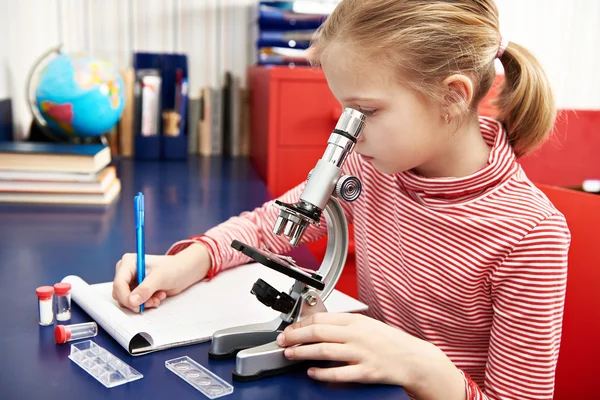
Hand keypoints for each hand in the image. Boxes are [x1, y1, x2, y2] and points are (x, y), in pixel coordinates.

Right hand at [112, 243, 210, 311]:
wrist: (184, 272)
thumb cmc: (174, 269)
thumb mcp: (160, 277)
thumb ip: (145, 289)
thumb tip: (132, 301)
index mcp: (128, 262)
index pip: (118, 283)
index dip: (125, 297)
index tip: (136, 306)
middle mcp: (126, 271)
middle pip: (120, 294)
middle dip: (136, 301)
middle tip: (153, 301)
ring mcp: (131, 281)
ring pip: (127, 300)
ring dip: (143, 303)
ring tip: (158, 298)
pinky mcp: (136, 290)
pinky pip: (135, 303)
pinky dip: (146, 303)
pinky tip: (158, 297)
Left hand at [276, 312, 464, 398]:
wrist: (414, 359)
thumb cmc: (390, 342)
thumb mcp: (367, 324)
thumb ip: (344, 325)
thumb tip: (318, 325)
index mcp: (356, 321)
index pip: (321, 318)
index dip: (300, 323)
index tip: (290, 328)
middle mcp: (357, 335)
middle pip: (318, 332)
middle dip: (295, 336)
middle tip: (282, 340)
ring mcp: (361, 353)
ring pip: (324, 351)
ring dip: (303, 352)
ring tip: (290, 354)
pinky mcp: (365, 372)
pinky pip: (338, 373)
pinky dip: (322, 373)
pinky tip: (312, 372)